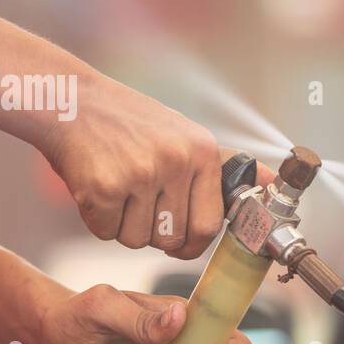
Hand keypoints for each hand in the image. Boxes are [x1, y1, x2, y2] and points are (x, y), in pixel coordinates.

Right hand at [38, 74, 224, 259]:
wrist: (71, 100)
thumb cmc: (128, 122)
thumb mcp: (184, 134)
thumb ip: (224, 166)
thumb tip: (272, 186)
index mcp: (201, 152)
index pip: (210, 224)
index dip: (193, 243)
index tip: (180, 243)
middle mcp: (176, 163)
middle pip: (172, 239)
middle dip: (153, 235)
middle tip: (137, 208)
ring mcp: (140, 175)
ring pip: (137, 240)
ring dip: (122, 227)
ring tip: (115, 189)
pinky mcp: (103, 188)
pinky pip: (105, 232)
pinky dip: (96, 220)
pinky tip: (94, 188)